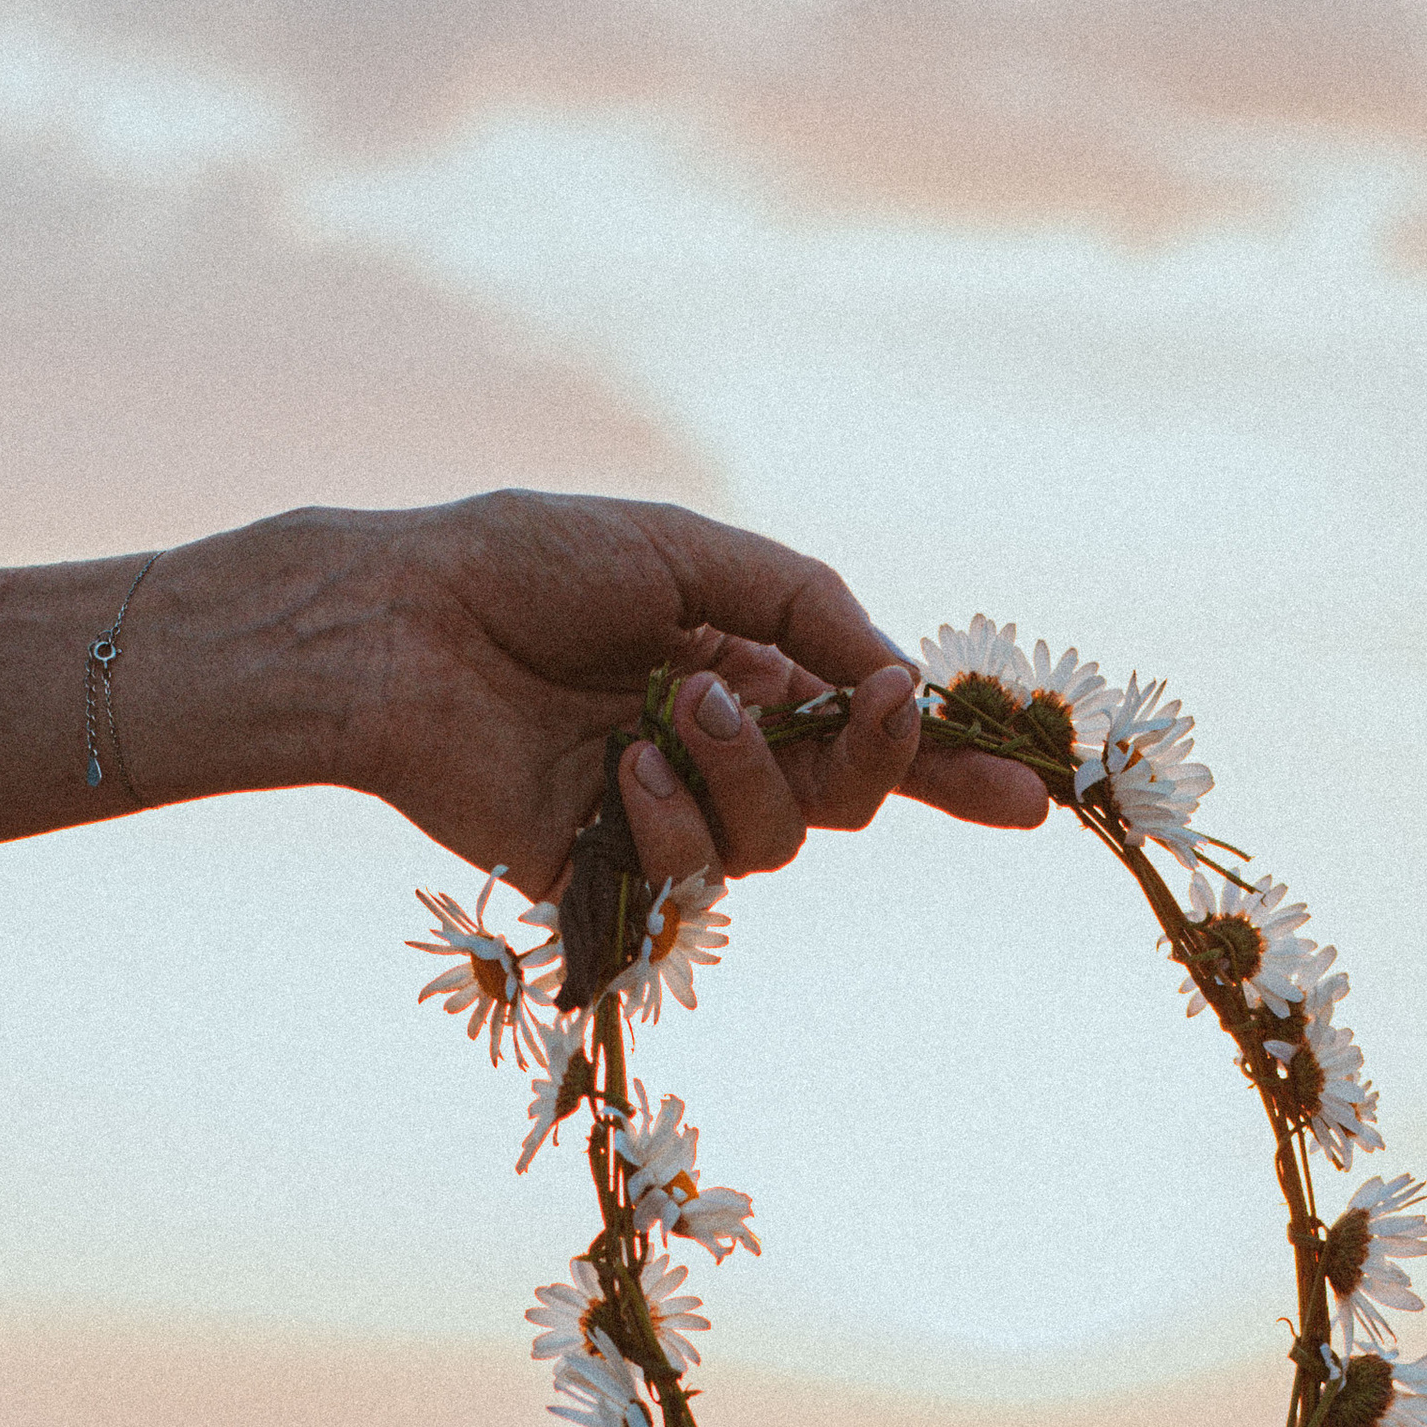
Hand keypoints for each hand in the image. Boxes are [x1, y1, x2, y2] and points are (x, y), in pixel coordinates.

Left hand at [360, 491, 1049, 894]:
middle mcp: (717, 747)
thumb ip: (805, 605)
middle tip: (866, 710)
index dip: (950, 766)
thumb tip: (901, 679)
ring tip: (674, 710)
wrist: (399, 626)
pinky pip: (691, 876)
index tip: (1027, 794)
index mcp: (745, 665)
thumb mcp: (685, 550)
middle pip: (847, 794)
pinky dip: (673, 821)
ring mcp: (667, 813)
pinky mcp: (609, 870)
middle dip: (872, 758)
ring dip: (747, 774)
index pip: (867, 732)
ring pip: (780, 841)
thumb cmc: (525, 565)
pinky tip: (620, 771)